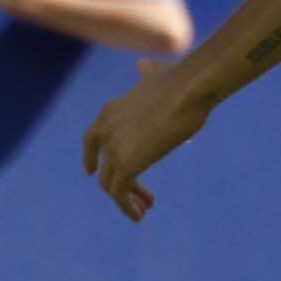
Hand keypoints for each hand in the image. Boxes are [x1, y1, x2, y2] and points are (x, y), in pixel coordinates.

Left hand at [81, 58, 213, 218]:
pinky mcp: (125, 163)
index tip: (93, 171)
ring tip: (143, 211)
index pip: (92, 138)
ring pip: (110, 183)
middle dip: (120, 182)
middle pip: (104, 165)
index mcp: (110, 110)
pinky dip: (125, 207)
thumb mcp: (158, 74)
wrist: (189, 89)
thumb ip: (147, 72)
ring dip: (125, 199)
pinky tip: (138, 216)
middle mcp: (106, 129)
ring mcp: (114, 147)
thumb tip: (143, 64)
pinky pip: (118, 194)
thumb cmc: (182, 80)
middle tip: (140, 198)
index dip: (92, 156)